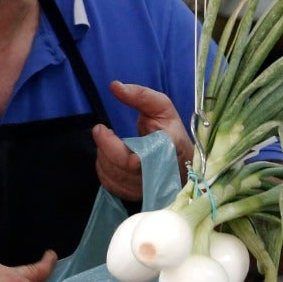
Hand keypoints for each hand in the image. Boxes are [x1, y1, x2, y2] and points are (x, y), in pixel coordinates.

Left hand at [92, 80, 193, 202]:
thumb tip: (115, 86)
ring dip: (104, 156)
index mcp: (168, 148)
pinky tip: (112, 158)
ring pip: (113, 175)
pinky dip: (105, 168)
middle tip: (101, 129)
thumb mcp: (161, 107)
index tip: (103, 130)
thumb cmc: (169, 131)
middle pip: (121, 165)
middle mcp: (158, 172)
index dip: (122, 152)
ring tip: (111, 143)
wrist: (181, 161)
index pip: (144, 158)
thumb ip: (140, 95)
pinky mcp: (135, 195)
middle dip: (106, 145)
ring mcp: (146, 187)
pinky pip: (110, 183)